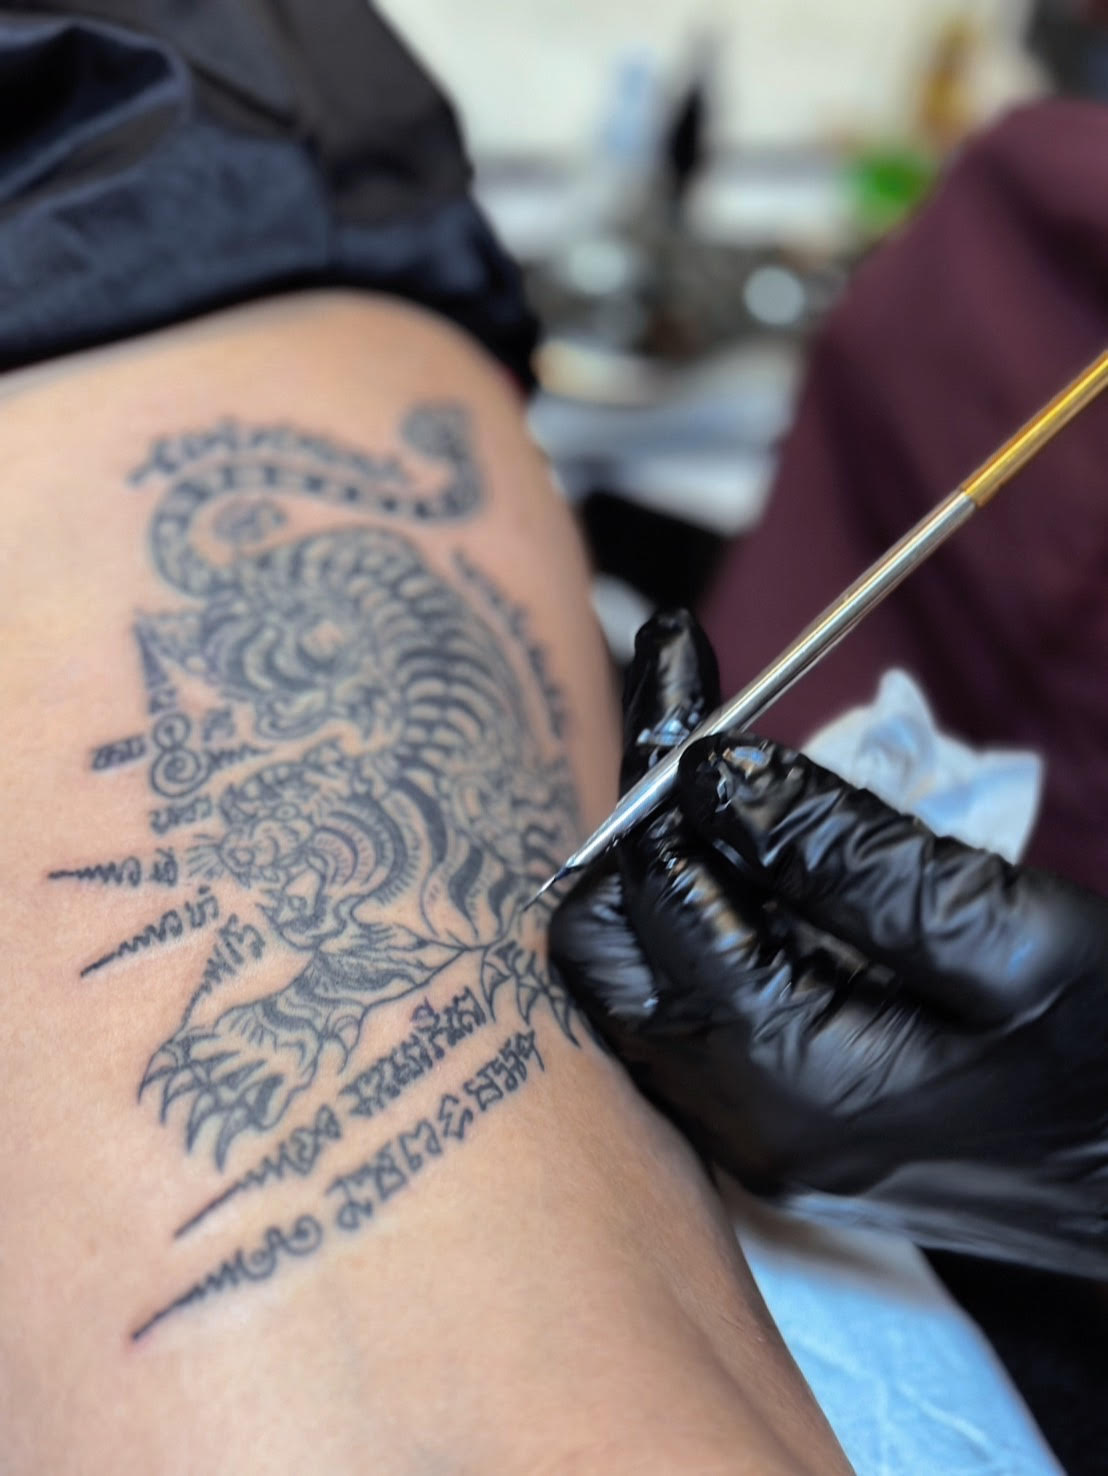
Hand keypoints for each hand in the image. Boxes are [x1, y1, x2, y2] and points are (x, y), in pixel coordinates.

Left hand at [550, 611, 1107, 1274]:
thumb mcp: (1007, 940)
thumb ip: (847, 856)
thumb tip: (710, 773)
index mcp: (784, 1077)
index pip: (652, 890)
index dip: (660, 766)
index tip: (678, 653)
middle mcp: (736, 1117)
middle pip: (608, 941)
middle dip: (639, 815)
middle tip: (698, 715)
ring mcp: (748, 1126)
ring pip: (638, 967)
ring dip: (668, 856)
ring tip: (732, 770)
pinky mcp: (774, 1115)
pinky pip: (690, 995)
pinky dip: (703, 908)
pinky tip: (761, 852)